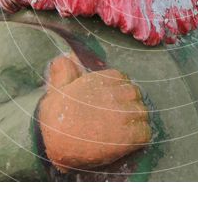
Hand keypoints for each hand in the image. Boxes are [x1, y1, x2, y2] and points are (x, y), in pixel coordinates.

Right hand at [38, 56, 150, 171]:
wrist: (51, 142)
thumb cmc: (52, 117)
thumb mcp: (56, 88)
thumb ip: (65, 71)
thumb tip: (66, 56)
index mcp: (101, 80)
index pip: (122, 79)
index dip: (119, 90)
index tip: (112, 101)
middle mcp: (115, 94)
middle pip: (134, 94)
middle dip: (129, 104)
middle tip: (120, 117)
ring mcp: (123, 114)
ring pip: (142, 112)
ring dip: (137, 120)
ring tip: (126, 130)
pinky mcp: (128, 136)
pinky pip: (145, 132)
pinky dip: (141, 136)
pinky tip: (130, 141)